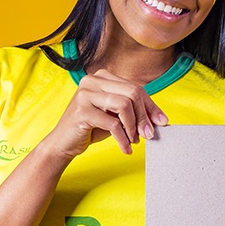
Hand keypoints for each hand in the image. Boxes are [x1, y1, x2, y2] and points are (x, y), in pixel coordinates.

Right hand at [44, 69, 167, 157]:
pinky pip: (113, 124)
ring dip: (134, 127)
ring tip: (134, 141)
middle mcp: (93, 80)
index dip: (151, 106)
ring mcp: (85, 93)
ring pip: (124, 105)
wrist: (63, 143)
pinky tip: (125, 148)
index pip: (135, 88)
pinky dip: (123, 138)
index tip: (162, 122)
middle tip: (149, 134)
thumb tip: (159, 119)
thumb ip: (133, 112)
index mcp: (102, 77)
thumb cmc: (91, 128)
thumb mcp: (115, 116)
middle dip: (144, 116)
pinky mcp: (81, 110)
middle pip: (132, 93)